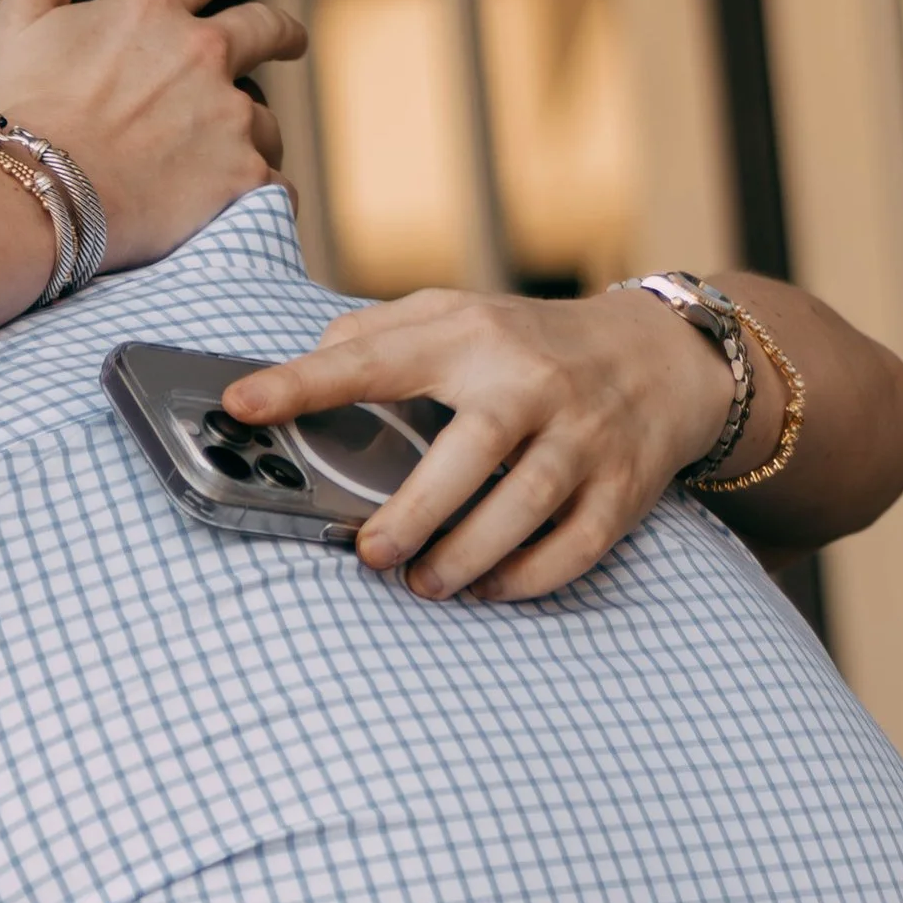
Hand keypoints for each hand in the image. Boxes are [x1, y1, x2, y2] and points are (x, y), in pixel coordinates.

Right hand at [0, 0, 303, 272]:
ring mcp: (228, 118)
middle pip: (268, 29)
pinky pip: (274, 187)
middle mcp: (203, 55)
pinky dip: (261, 196)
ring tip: (232, 157)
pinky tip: (242, 208)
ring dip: (253, 131)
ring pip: (265, 120)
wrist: (32, 200)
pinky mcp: (242, 179)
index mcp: (153, 10)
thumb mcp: (17, 17)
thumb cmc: (16, 112)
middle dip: (282, 32)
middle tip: (290, 41)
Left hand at [221, 284, 730, 601]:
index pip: (374, 358)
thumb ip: (380, 336)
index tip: (242, 405)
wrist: (660, 357)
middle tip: (369, 554)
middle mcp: (532, 381)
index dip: (303, 383)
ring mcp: (584, 436)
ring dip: (466, 556)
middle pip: (470, 449)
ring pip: (524, 504)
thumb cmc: (533, 345)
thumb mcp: (459, 315)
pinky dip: (528, 577)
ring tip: (422, 583)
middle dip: (414, 510)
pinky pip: (576, 546)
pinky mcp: (622, 487)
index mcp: (472, 335)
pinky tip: (487, 587)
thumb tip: (301, 366)